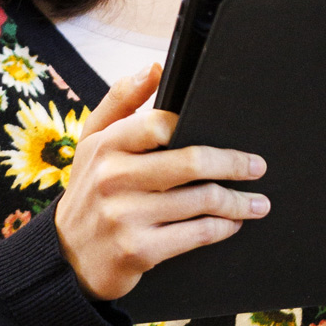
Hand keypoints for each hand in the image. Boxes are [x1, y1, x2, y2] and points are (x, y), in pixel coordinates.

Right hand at [55, 64, 267, 302]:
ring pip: (200, 201)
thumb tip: (155, 67)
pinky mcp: (138, 250)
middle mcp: (112, 179)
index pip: (159, 124)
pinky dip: (222, 228)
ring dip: (237, 202)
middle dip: (234, 164)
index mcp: (105, 145)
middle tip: (257, 166)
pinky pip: (196, 235)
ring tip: (257, 202)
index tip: (222, 130)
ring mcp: (125, 216)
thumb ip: (121, 101)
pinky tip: (232, 224)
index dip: (196, 125)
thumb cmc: (91, 191)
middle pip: (191, 163)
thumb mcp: (93, 142)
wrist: (68, 258)